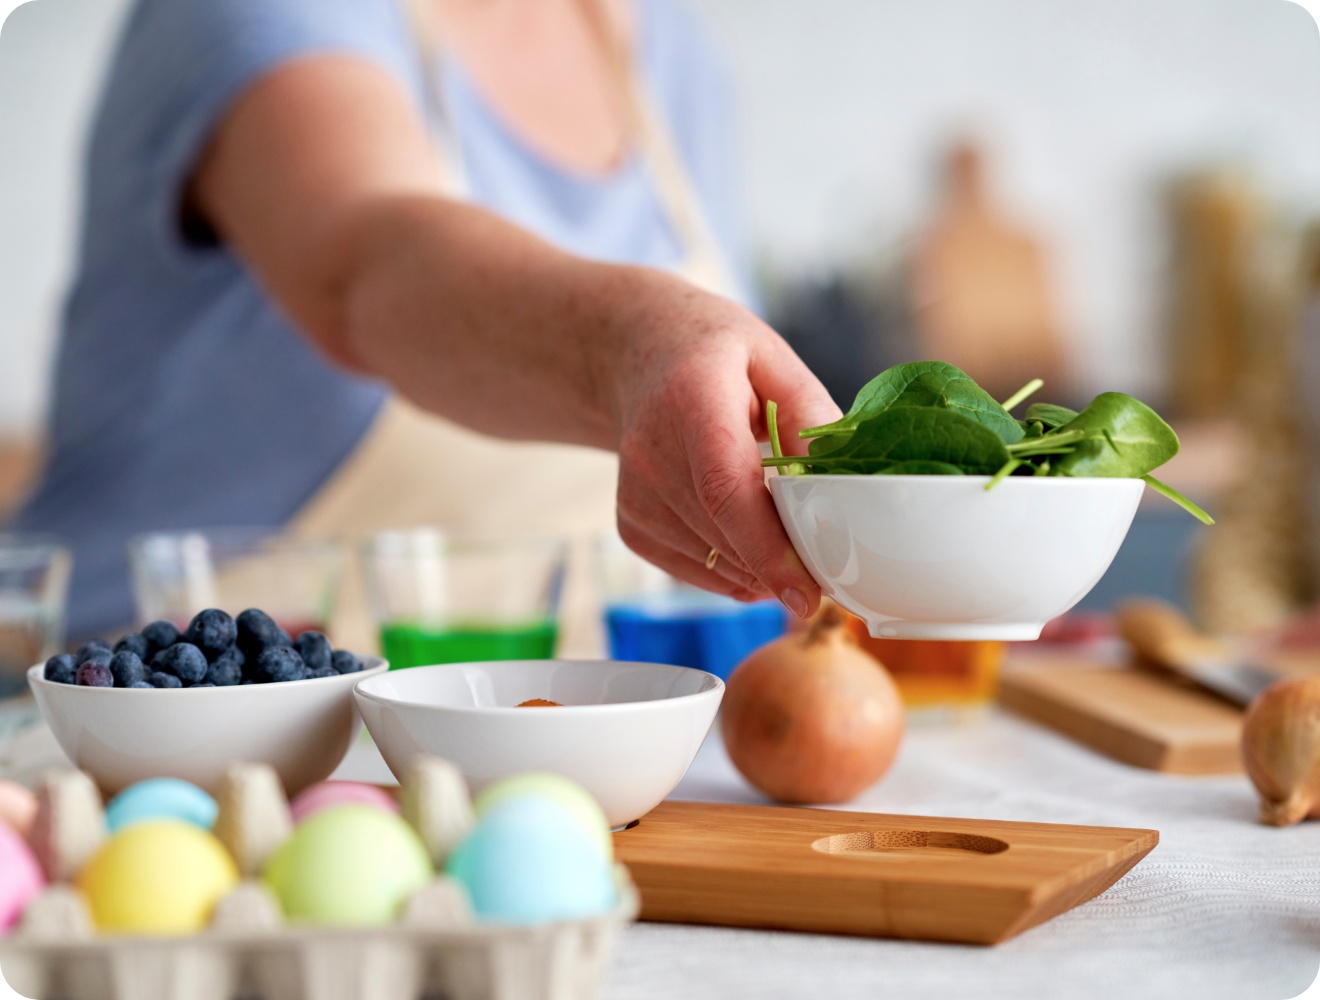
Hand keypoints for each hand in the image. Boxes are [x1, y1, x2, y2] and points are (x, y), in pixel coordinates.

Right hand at [604, 270, 840, 617]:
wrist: (640, 354)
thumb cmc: (717, 357)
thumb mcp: (774, 360)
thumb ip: (811, 416)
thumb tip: (842, 484)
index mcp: (692, 400)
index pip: (726, 487)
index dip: (768, 548)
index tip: (808, 593)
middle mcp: (650, 452)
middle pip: (725, 535)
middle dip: (784, 561)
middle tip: (827, 556)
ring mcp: (634, 495)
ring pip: (715, 563)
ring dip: (760, 565)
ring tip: (779, 523)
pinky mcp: (630, 525)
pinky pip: (696, 571)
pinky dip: (733, 567)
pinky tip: (743, 530)